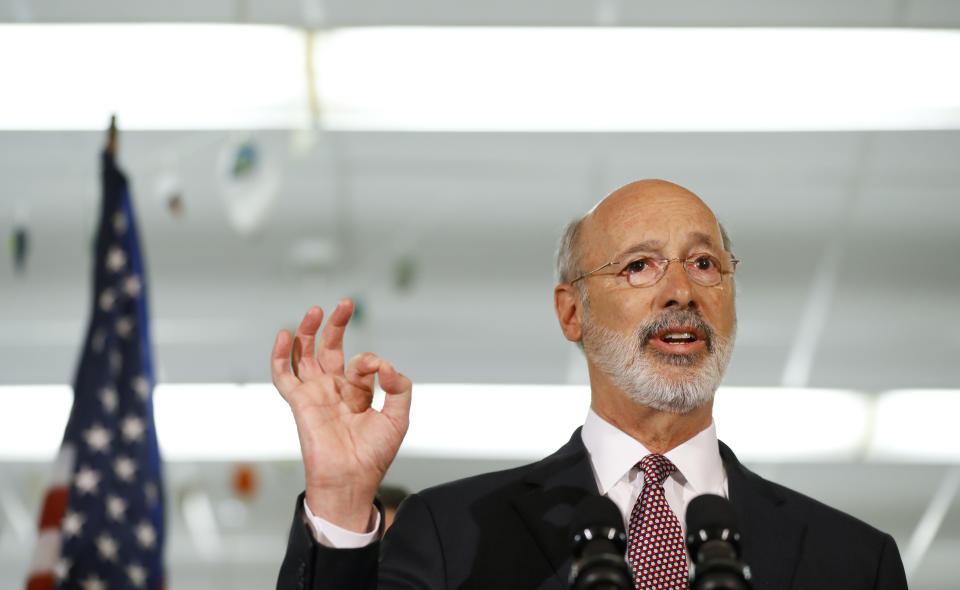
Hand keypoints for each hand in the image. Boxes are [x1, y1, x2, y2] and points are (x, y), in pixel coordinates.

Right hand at [271, 299, 411, 531]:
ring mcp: (315, 394)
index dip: (372, 362)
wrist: (351, 481)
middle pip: (330, 348)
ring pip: (305, 354)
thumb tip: (386, 365)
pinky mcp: (300, 402)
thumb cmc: (373, 456)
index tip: (381, 372)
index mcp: (357, 393)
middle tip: (346, 304)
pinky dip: (280, 354)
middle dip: (337, 325)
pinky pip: (283, 375)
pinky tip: (284, 334)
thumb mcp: (398, 418)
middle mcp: (334, 390)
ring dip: (309, 331)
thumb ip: (399, 388)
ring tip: (316, 310)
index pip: (362, 363)